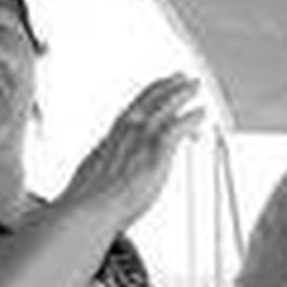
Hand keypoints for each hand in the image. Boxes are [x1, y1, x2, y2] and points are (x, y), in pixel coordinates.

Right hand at [55, 75, 204, 229]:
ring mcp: (140, 140)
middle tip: (180, 76)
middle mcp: (124, 133)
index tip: (154, 89)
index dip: (145, 98)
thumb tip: (95, 183)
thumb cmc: (86, 204)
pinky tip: (200, 113)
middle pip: (147, 101)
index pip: (130, 111)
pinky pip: (177, 127)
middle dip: (165, 86)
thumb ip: (99, 176)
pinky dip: (190, 118)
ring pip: (163, 107)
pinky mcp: (156, 152)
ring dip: (180, 94)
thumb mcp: (89, 182)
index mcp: (109, 140)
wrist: (88, 210)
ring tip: (193, 85)